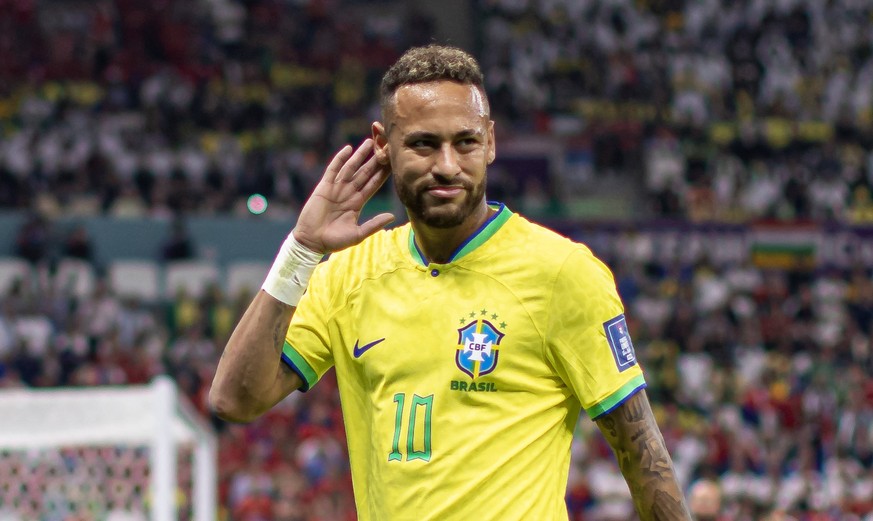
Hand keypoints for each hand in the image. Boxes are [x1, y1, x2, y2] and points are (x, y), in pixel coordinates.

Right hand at [292, 139, 393, 253]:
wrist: (312, 242)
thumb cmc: (334, 241)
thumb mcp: (358, 234)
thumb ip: (374, 224)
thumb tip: (392, 216)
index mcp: (358, 203)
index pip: (373, 184)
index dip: (383, 174)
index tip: (393, 163)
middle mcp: (349, 193)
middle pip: (365, 173)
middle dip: (374, 160)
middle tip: (384, 146)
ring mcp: (336, 188)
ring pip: (351, 168)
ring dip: (360, 155)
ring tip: (370, 142)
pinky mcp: (324, 187)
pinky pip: (333, 170)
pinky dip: (340, 159)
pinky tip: (348, 149)